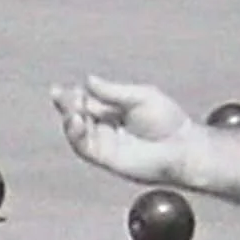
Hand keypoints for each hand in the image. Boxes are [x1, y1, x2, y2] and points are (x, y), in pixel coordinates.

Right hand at [54, 75, 199, 182]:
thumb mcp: (140, 96)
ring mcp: (104, 143)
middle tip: (63, 96)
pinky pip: (84, 148)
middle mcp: (104, 126)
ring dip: (68, 120)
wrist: (182, 146)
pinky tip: (77, 122)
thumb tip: (88, 80)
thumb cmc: (167, 120)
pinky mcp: (106, 158)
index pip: (84, 100)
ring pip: (76, 132)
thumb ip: (113, 91)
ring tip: (71, 111)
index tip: (57, 89)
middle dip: (67, 105)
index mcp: (111, 108)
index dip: (69, 95)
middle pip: (76, 114)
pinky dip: (76, 135)